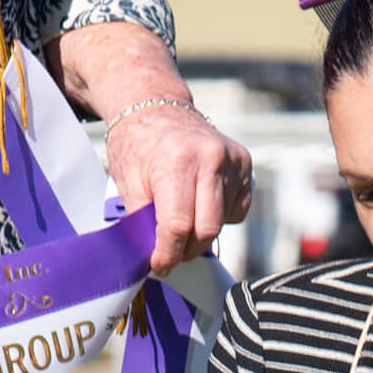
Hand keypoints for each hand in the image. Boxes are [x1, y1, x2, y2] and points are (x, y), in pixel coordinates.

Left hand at [105, 101, 253, 272]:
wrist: (157, 107)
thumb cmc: (137, 144)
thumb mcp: (127, 181)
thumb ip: (142, 220)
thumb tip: (152, 257)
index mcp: (178, 162)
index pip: (179, 225)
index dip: (168, 253)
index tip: (159, 265)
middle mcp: (211, 158)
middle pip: (207, 229)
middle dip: (186, 250)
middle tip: (169, 253)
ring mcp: (232, 159)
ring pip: (223, 221)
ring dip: (200, 233)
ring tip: (179, 221)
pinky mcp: (244, 162)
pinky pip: (237, 208)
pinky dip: (218, 216)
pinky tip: (199, 202)